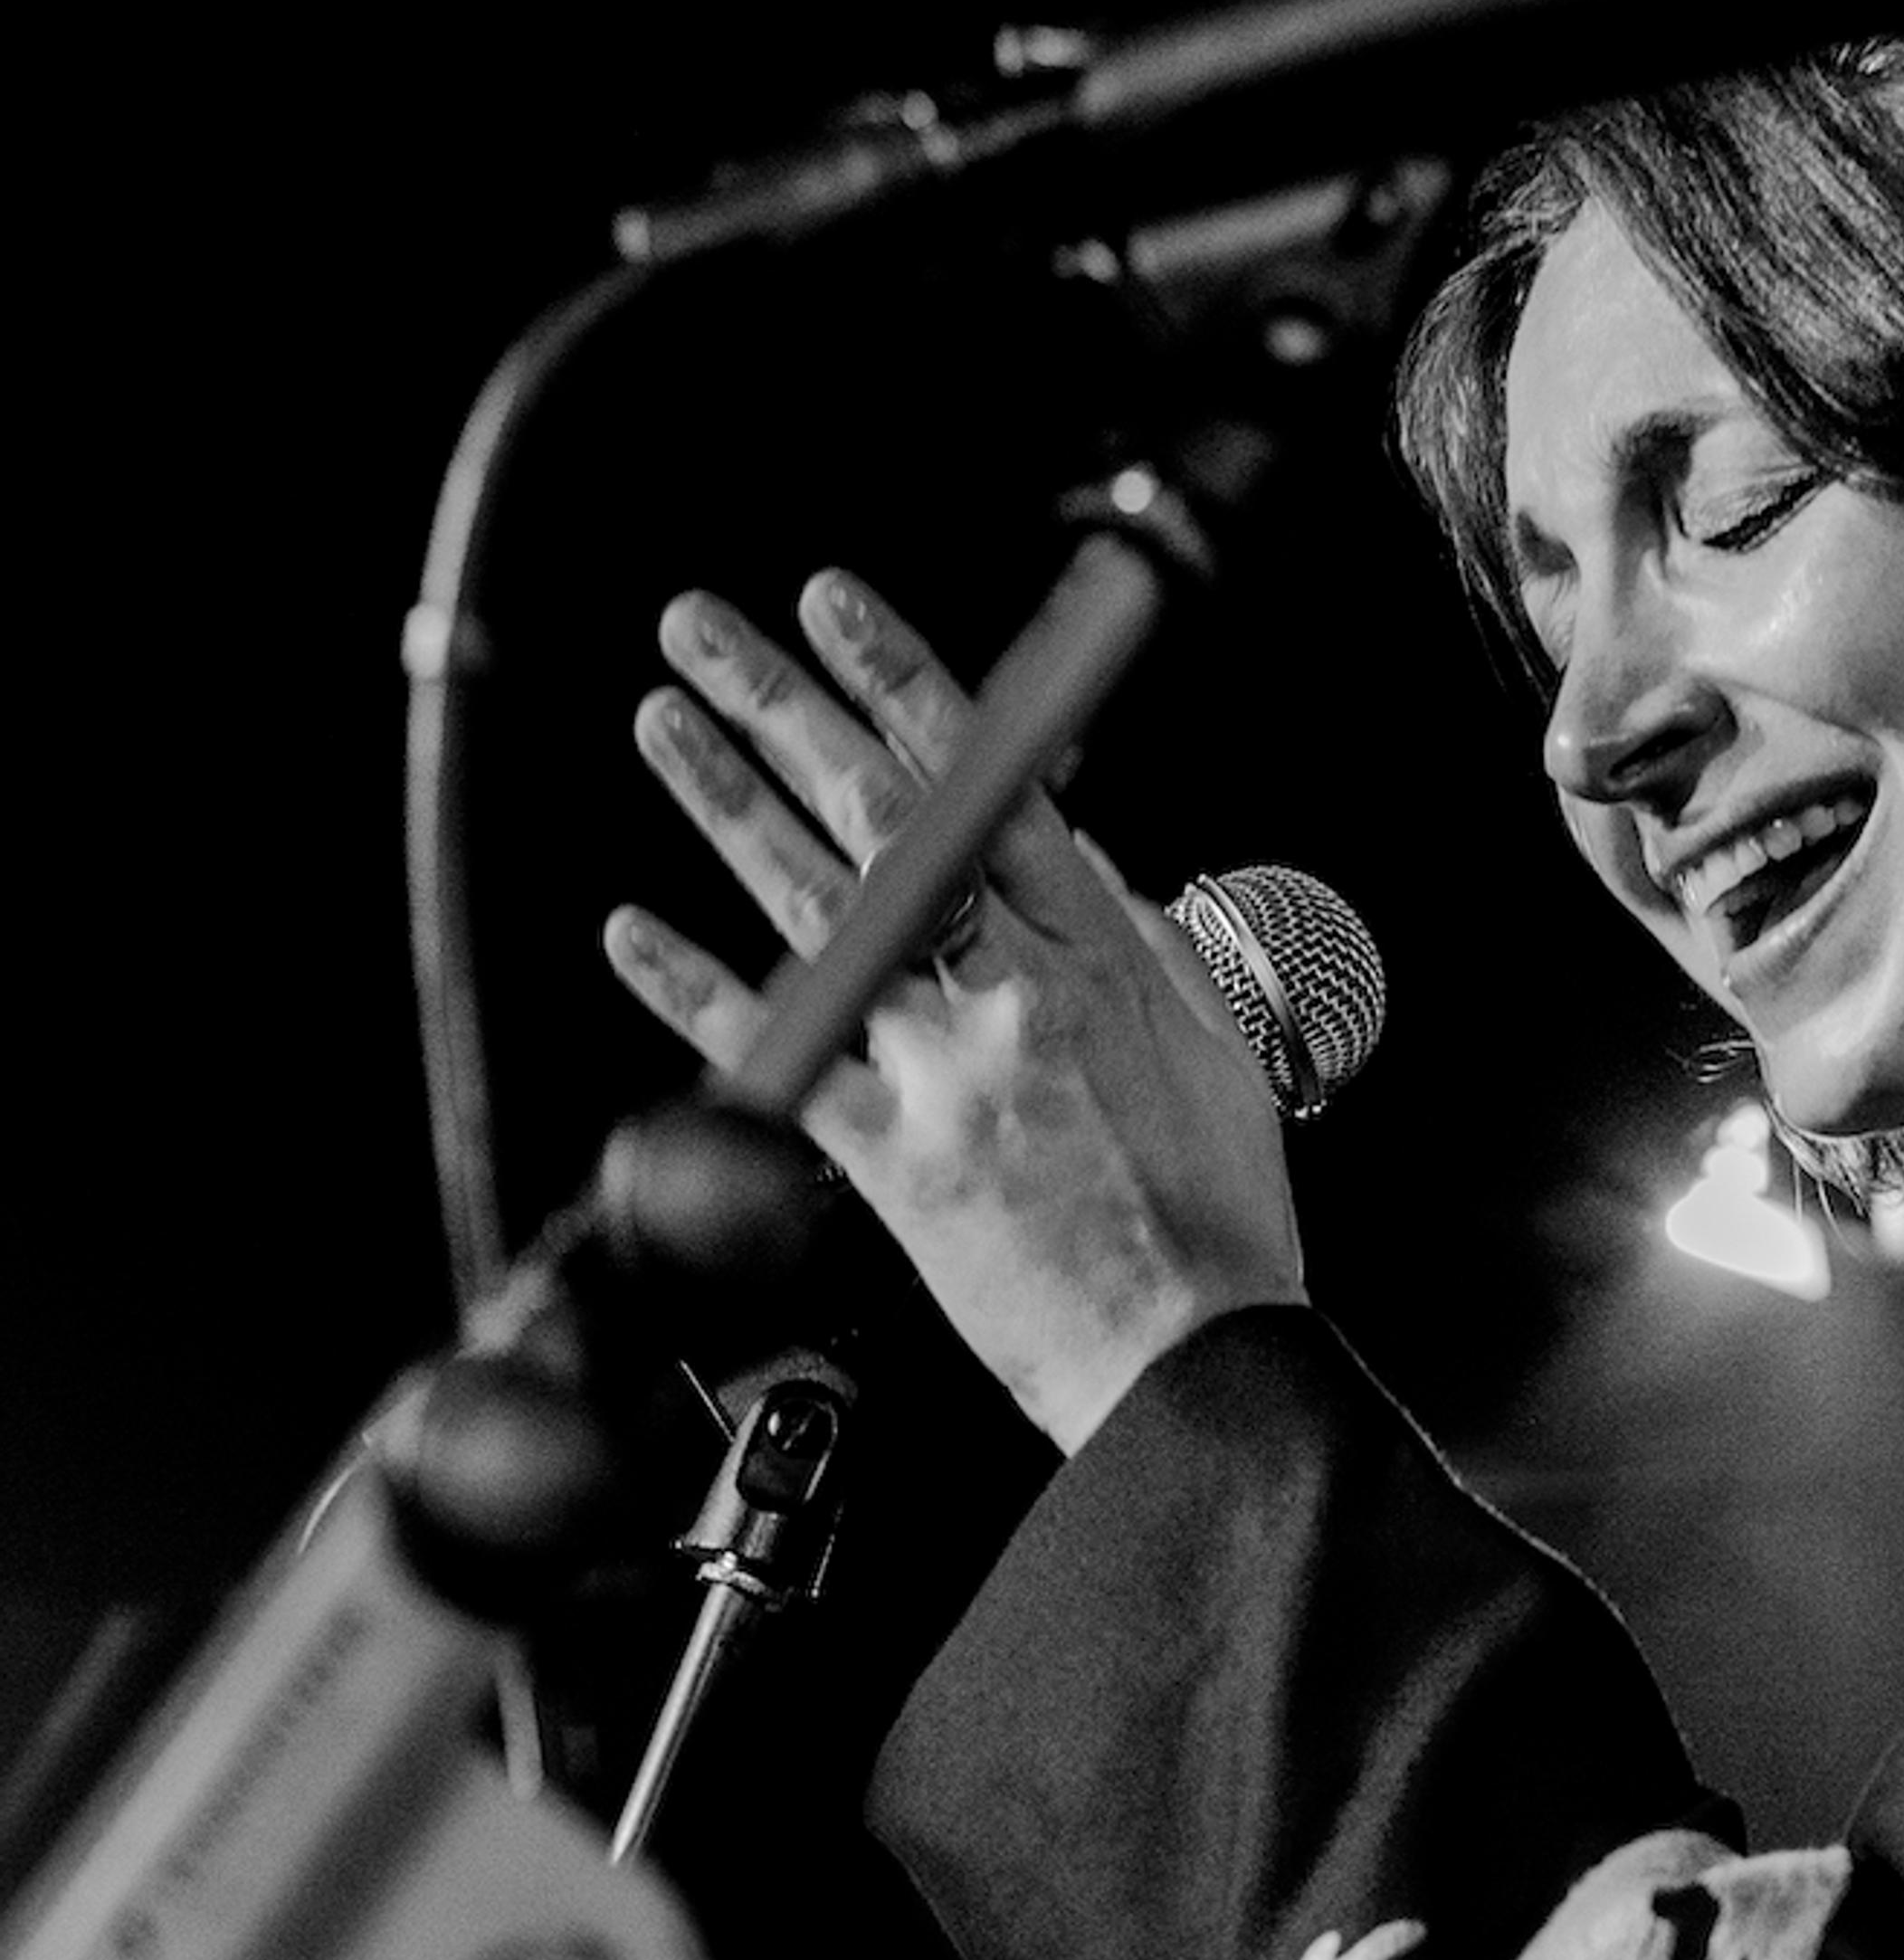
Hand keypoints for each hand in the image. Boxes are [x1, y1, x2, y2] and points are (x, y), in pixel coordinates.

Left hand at [604, 569, 1304, 1451]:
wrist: (1189, 1352)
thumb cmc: (1214, 1209)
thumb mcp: (1209, 1036)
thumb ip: (1132, 932)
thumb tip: (1070, 850)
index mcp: (1101, 951)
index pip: (991, 778)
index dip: (904, 681)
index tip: (839, 607)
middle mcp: (1014, 993)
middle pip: (886, 817)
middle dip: (787, 704)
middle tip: (708, 629)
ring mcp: (942, 1074)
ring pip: (817, 910)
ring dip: (725, 804)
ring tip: (664, 724)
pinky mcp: (888, 1161)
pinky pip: (776, 1059)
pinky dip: (698, 989)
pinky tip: (633, 929)